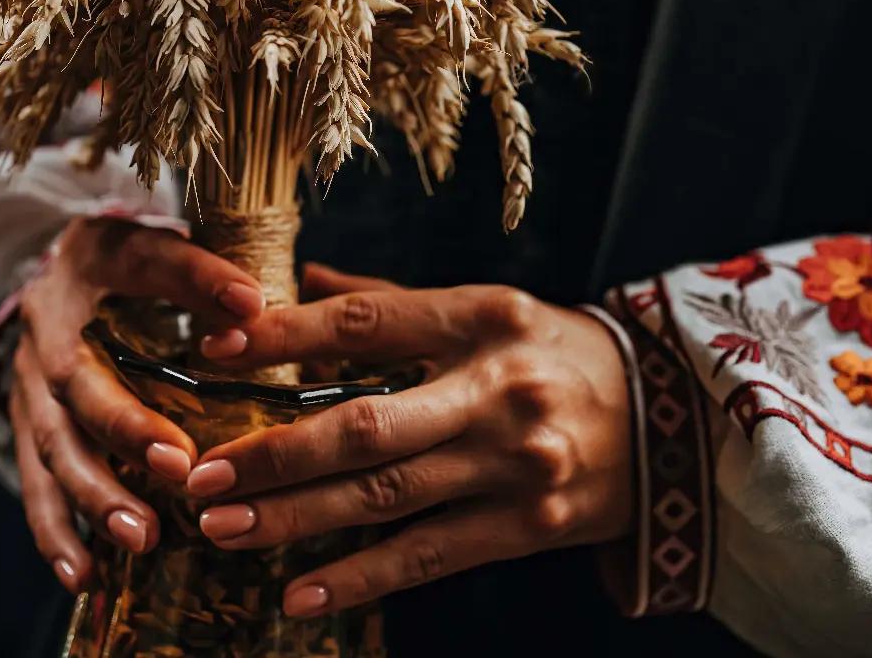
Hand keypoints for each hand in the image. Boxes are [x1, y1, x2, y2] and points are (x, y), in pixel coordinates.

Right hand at [10, 215, 266, 591]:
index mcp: (92, 259)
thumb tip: (256, 308)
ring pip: (52, 445)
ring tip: (142, 536)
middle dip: (126, 427)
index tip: (249, 304)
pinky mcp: (25, 428)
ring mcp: (28, 383)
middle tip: (180, 464)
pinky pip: (35, 485)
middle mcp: (49, 326)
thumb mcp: (164, 249)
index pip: (146, 261)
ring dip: (95, 494)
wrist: (56, 279)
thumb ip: (206, 274)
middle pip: (78, 381)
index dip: (195, 281)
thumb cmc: (129, 268)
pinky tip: (84, 576)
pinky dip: (56, 533)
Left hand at [187, 264, 633, 618]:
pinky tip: (299, 594)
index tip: (216, 348)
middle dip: (273, 454)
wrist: (671, 418)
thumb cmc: (558, 353)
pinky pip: (429, 557)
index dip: (287, 336)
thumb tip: (303, 276)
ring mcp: (514, 463)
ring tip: (223, 531)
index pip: (367, 324)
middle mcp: (497, 389)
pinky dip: (360, 578)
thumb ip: (393, 300)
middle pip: (366, 426)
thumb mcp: (491, 308)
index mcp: (482, 318)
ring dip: (296, 519)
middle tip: (200, 476)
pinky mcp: (529, 526)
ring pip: (385, 498)